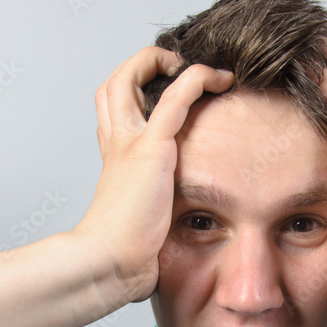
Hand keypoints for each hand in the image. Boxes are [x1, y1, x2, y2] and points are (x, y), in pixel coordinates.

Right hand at [74, 47, 234, 302]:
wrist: (107, 264)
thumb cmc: (123, 258)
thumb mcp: (143, 229)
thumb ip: (157, 223)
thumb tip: (168, 252)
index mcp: (115, 160)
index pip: (115, 110)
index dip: (137, 92)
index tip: (169, 96)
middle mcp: (116, 144)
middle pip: (112, 85)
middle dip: (140, 67)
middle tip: (175, 70)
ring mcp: (129, 142)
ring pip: (130, 76)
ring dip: (162, 62)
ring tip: (199, 69)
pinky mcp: (150, 148)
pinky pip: (176, 97)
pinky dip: (197, 78)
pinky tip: (219, 78)